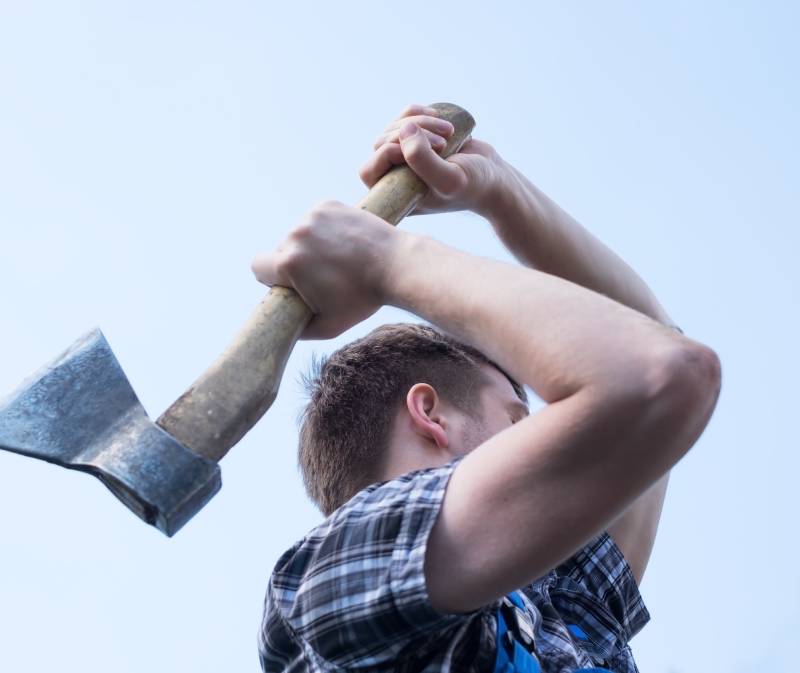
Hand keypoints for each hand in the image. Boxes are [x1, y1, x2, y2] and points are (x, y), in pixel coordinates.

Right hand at [251, 201, 400, 339]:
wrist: (396, 265)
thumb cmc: (362, 299)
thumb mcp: (327, 326)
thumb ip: (297, 329)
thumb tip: (282, 327)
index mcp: (288, 263)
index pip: (259, 266)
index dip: (271, 278)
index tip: (289, 283)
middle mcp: (296, 235)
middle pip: (280, 250)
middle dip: (295, 262)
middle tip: (322, 275)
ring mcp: (312, 216)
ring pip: (298, 234)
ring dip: (310, 245)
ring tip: (337, 259)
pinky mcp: (327, 204)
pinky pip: (315, 219)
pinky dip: (324, 229)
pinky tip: (343, 242)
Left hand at [359, 104, 507, 216]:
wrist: (495, 178)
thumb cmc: (473, 185)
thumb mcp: (449, 179)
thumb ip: (422, 160)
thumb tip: (403, 130)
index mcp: (397, 195)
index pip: (368, 171)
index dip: (389, 152)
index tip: (422, 151)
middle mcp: (396, 177)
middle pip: (380, 144)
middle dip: (410, 134)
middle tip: (442, 142)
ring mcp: (405, 157)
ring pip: (393, 128)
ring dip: (420, 121)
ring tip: (448, 132)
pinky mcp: (417, 140)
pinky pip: (405, 117)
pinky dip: (421, 112)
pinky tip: (441, 121)